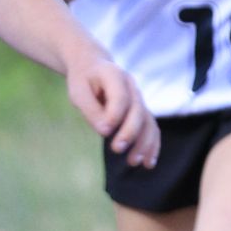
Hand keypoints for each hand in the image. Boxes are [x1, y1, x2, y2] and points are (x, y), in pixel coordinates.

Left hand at [67, 51, 158, 166]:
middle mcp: (131, 86)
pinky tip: (148, 163)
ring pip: (148, 121)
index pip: (120, 96)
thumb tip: (105, 131)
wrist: (93, 68)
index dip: (114, 115)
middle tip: (117, 149)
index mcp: (114, 74)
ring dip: (143, 143)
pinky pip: (151, 128)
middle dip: (130, 131)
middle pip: (137, 110)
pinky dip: (152, 145)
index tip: (104, 132)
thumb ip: (90, 109)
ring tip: (133, 162)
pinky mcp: (141, 112)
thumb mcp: (78, 92)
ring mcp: (139, 99)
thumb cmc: (83, 81)